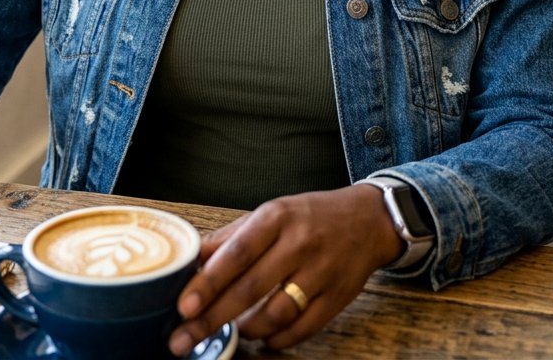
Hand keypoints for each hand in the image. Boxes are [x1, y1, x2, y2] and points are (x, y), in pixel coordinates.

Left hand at [168, 184, 401, 353]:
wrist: (368, 219)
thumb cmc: (310, 216)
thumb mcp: (271, 212)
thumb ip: (232, 236)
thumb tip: (194, 258)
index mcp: (277, 217)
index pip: (237, 252)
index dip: (209, 281)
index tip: (184, 305)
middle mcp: (299, 243)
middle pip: (251, 288)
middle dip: (213, 318)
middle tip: (184, 338)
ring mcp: (321, 271)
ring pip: (277, 313)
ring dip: (248, 329)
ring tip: (233, 331)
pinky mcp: (338, 297)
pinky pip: (303, 328)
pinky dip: (278, 339)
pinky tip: (264, 337)